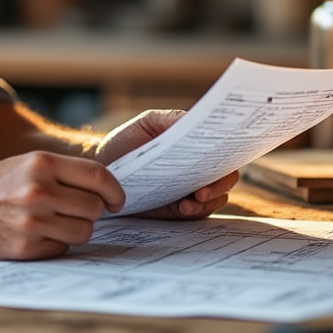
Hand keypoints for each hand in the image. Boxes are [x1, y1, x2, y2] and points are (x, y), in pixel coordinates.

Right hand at [0, 151, 125, 259]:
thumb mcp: (25, 164)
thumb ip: (62, 172)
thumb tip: (103, 190)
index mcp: (41, 162)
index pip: (98, 176)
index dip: (114, 191)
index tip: (116, 201)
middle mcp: (39, 189)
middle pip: (94, 207)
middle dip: (91, 212)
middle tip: (74, 212)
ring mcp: (32, 220)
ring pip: (83, 232)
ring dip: (75, 230)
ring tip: (54, 223)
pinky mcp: (25, 246)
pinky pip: (62, 249)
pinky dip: (55, 245)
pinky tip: (36, 235)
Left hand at [90, 109, 238, 220]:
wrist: (103, 168)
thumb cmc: (126, 142)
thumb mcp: (147, 124)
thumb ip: (171, 120)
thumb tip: (195, 119)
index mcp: (195, 145)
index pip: (222, 148)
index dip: (230, 150)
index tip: (225, 153)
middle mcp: (198, 167)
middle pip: (226, 176)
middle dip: (220, 183)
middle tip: (204, 188)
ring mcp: (191, 189)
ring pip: (216, 198)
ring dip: (209, 200)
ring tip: (192, 200)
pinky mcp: (180, 209)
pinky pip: (197, 212)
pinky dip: (194, 211)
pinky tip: (183, 207)